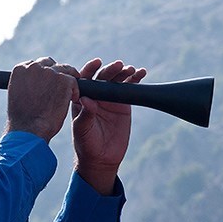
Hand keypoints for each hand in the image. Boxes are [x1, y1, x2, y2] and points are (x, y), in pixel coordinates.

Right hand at [5, 57, 79, 142]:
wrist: (29, 130)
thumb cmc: (22, 120)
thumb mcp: (18, 95)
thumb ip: (26, 84)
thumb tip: (35, 83)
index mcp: (20, 69)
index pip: (36, 64)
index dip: (45, 74)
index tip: (48, 83)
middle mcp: (34, 67)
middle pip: (51, 64)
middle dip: (57, 74)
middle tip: (61, 87)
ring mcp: (50, 72)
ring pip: (65, 70)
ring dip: (68, 80)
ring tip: (69, 93)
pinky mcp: (64, 80)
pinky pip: (74, 81)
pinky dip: (75, 90)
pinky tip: (72, 100)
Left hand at [72, 58, 146, 194]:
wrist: (101, 158)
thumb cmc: (85, 144)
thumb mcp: (82, 130)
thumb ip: (85, 115)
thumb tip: (86, 100)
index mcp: (81, 97)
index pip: (84, 79)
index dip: (89, 69)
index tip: (96, 63)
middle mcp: (95, 95)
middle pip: (103, 77)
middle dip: (110, 70)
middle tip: (119, 66)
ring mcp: (110, 97)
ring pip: (116, 80)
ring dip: (124, 72)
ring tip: (132, 70)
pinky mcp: (123, 103)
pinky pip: (129, 88)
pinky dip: (135, 79)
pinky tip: (141, 73)